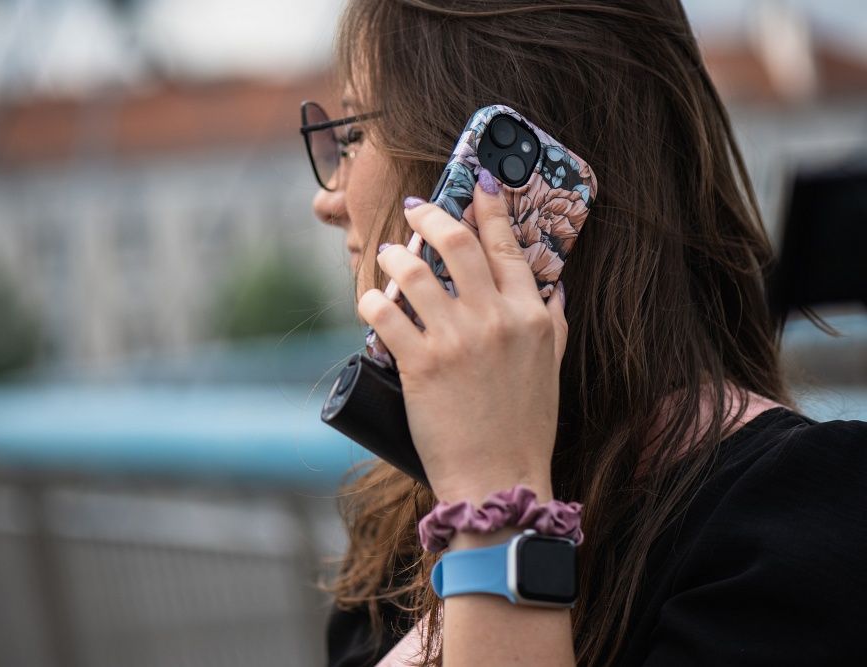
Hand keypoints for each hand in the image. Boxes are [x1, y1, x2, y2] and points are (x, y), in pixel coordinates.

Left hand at [357, 169, 568, 503]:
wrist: (499, 479)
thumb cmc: (525, 426)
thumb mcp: (552, 367)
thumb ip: (553, 322)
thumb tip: (553, 286)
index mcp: (531, 315)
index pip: (507, 246)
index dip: (489, 207)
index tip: (476, 183)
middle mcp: (495, 319)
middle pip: (456, 242)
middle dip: (431, 215)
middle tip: (416, 207)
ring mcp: (456, 340)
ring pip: (413, 270)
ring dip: (395, 255)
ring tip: (389, 255)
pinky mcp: (420, 364)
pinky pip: (384, 313)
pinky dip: (372, 300)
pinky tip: (370, 300)